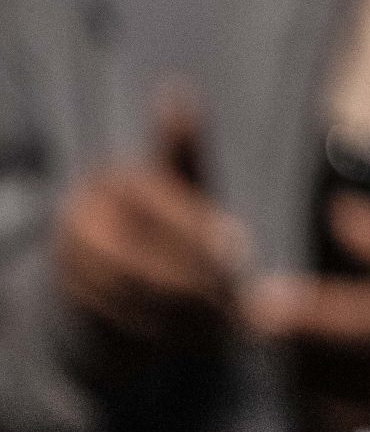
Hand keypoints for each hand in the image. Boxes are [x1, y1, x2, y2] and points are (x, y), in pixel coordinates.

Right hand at [52, 91, 244, 360]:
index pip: (156, 204)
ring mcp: (66, 268)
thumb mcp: (182, 184)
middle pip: (138, 256)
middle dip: (193, 280)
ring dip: (182, 314)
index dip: (198, 231)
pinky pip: (116, 327)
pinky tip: (197, 339)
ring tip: (227, 323)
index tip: (241, 253)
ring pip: (129, 296)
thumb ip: (184, 150)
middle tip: (239, 299)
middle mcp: (78, 221)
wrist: (114, 281)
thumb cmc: (166, 222)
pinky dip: (162, 336)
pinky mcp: (67, 310)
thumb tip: (176, 91)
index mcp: (110, 181)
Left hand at [247, 195, 369, 431]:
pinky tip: (321, 369)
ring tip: (294, 339)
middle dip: (288, 343)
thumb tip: (335, 212)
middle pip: (328, 367)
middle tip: (266, 313)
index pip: (356, 322)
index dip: (303, 316)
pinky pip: (339, 422)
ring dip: (297, 370)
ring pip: (324, 398)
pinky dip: (317, 396)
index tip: (257, 305)